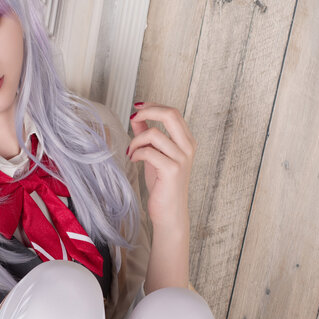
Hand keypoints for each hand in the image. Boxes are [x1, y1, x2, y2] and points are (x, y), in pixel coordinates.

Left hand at [127, 102, 194, 230]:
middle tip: (133, 117)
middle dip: (148, 111)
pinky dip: (136, 153)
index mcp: (187, 141)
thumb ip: (147, 135)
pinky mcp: (172, 170)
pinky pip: (148, 152)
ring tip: (131, 151)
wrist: (169, 212)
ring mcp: (181, 158)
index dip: (153, 106)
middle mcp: (187, 147)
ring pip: (154, 134)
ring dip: (136, 140)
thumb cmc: (162, 185)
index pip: (172, 112)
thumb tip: (137, 117)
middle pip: (170, 114)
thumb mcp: (154, 155)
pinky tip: (133, 160)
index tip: (137, 108)